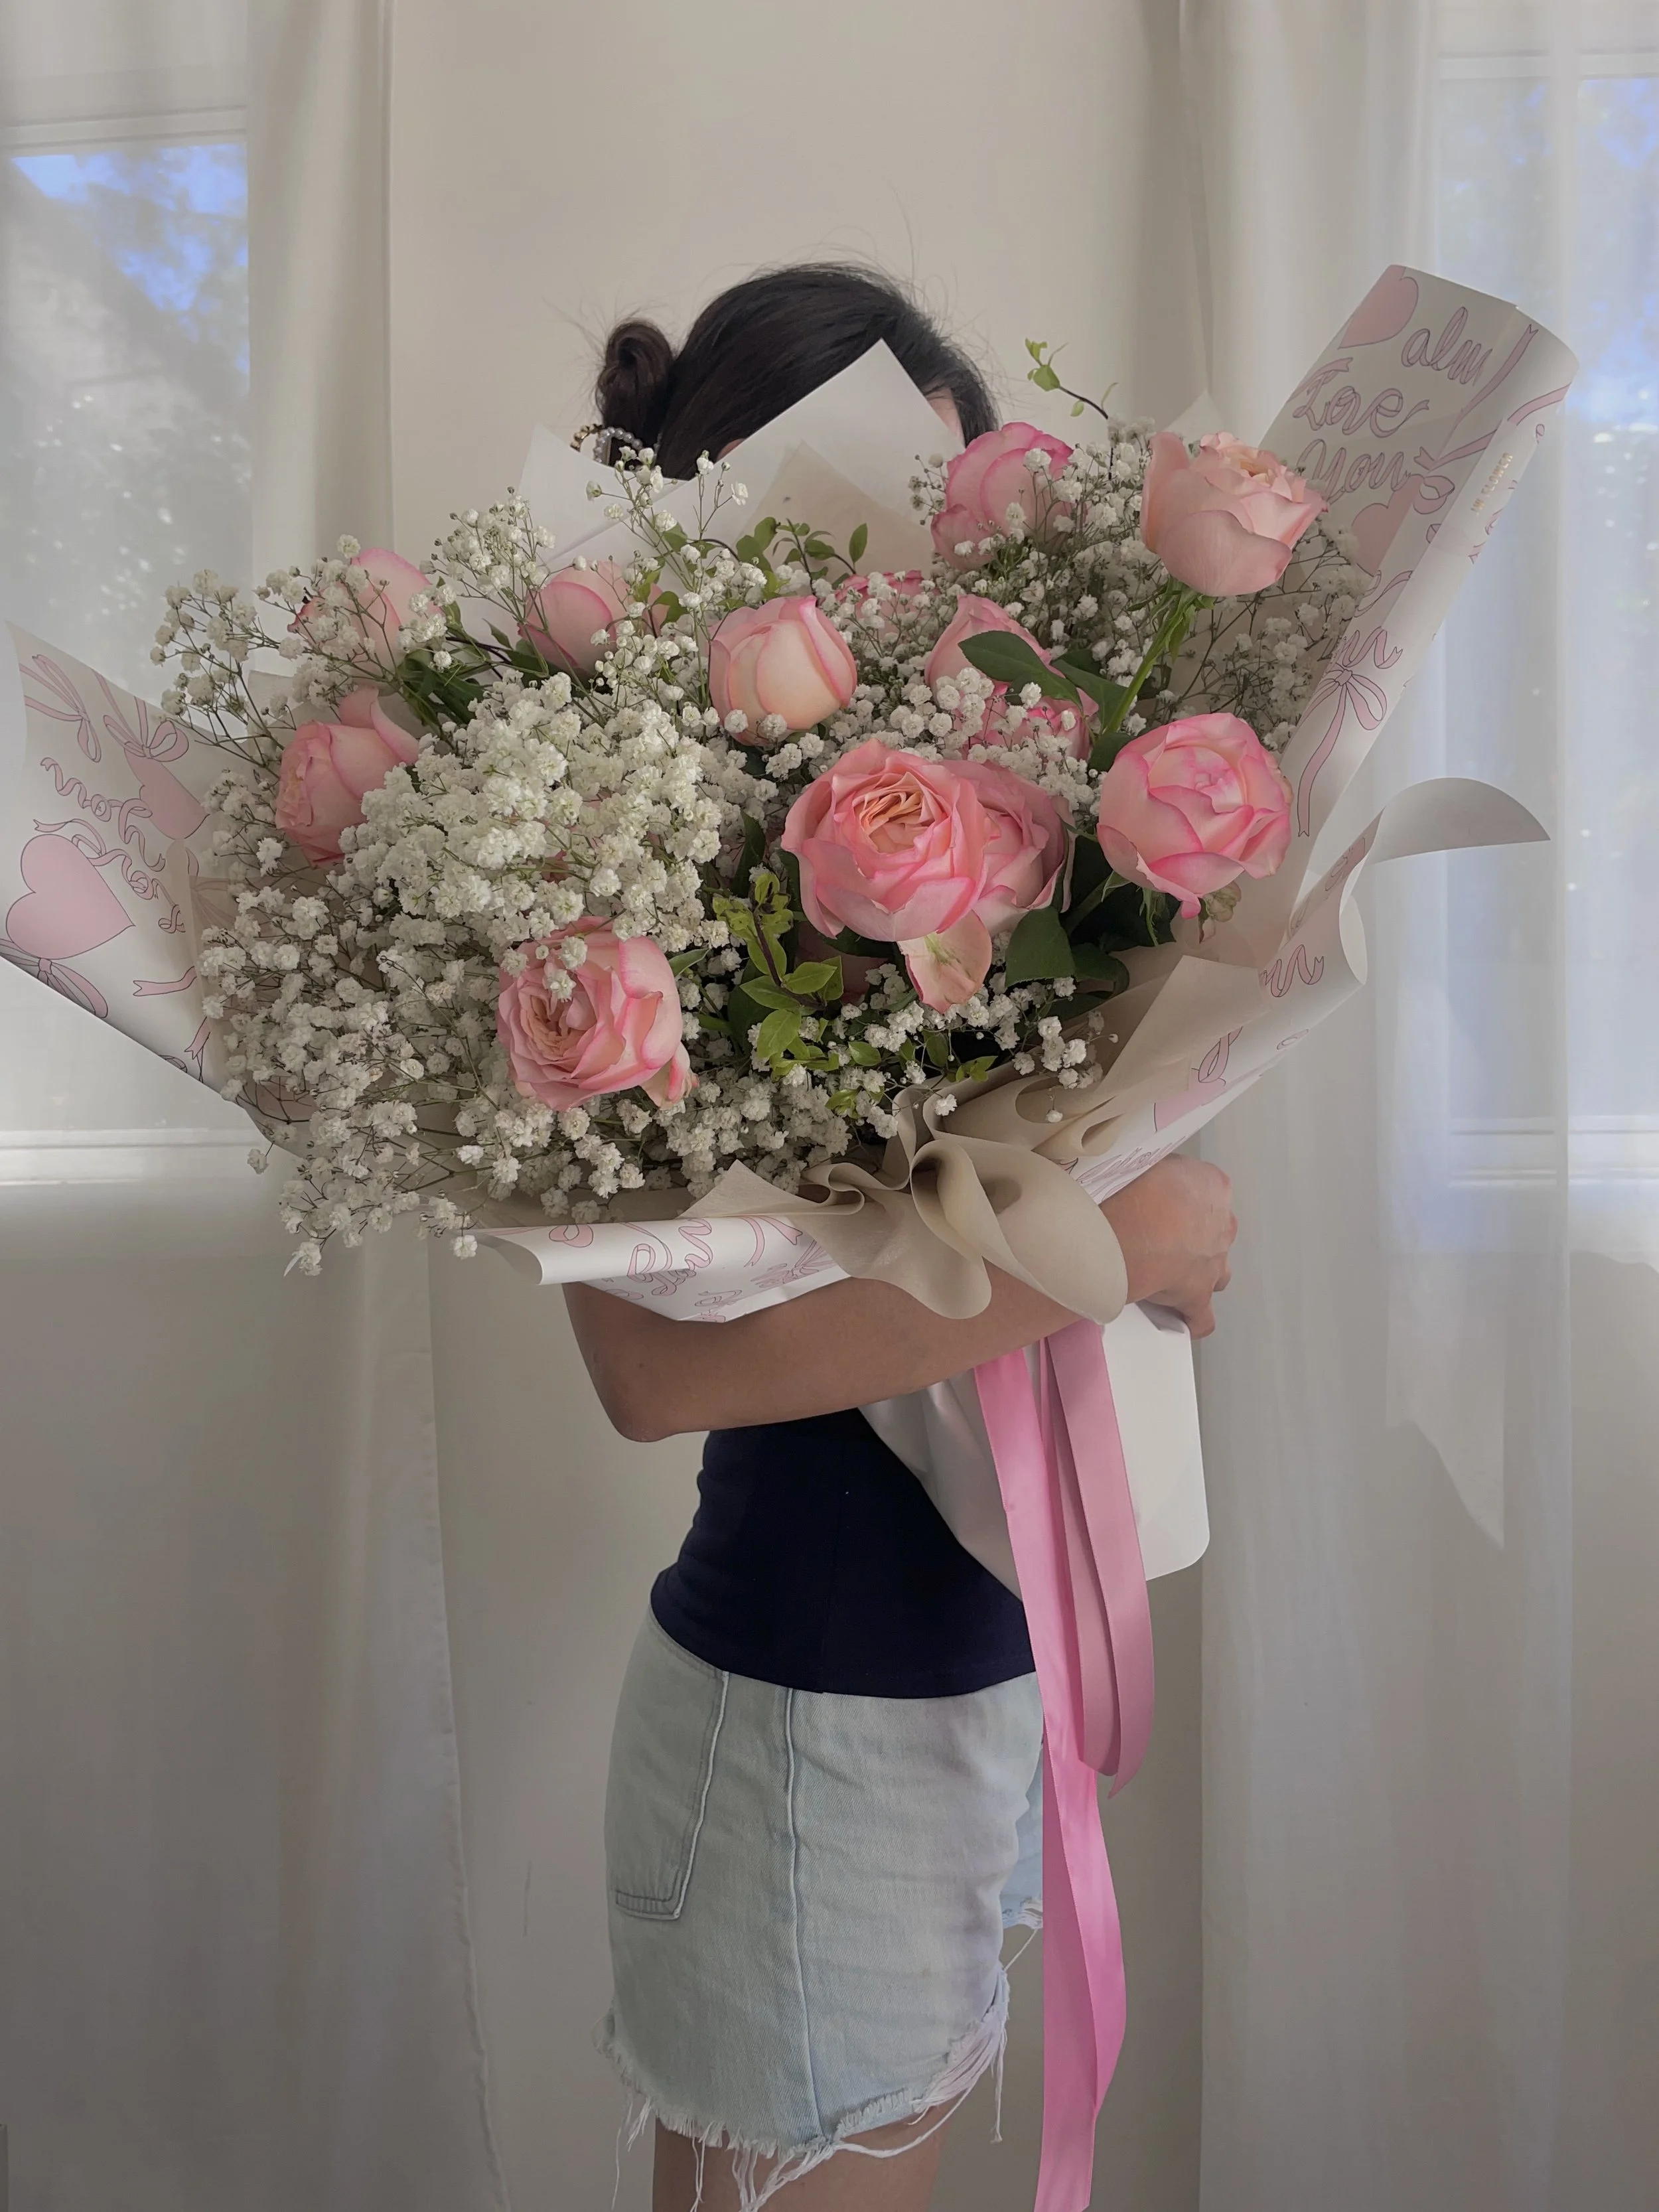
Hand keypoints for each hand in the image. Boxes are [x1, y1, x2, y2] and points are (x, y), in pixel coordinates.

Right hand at [1101, 1154, 1235, 1338]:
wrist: (1121, 1224)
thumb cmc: (1127, 1187)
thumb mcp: (1145, 1159)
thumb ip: (1157, 1171)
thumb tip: (1144, 1175)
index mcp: (1213, 1186)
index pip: (1206, 1191)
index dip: (1180, 1200)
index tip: (1157, 1203)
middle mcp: (1221, 1223)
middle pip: (1213, 1232)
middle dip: (1191, 1237)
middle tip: (1157, 1237)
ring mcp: (1213, 1261)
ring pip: (1216, 1272)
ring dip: (1197, 1273)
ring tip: (1165, 1274)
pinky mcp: (1195, 1295)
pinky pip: (1201, 1315)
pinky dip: (1191, 1318)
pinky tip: (1176, 1317)